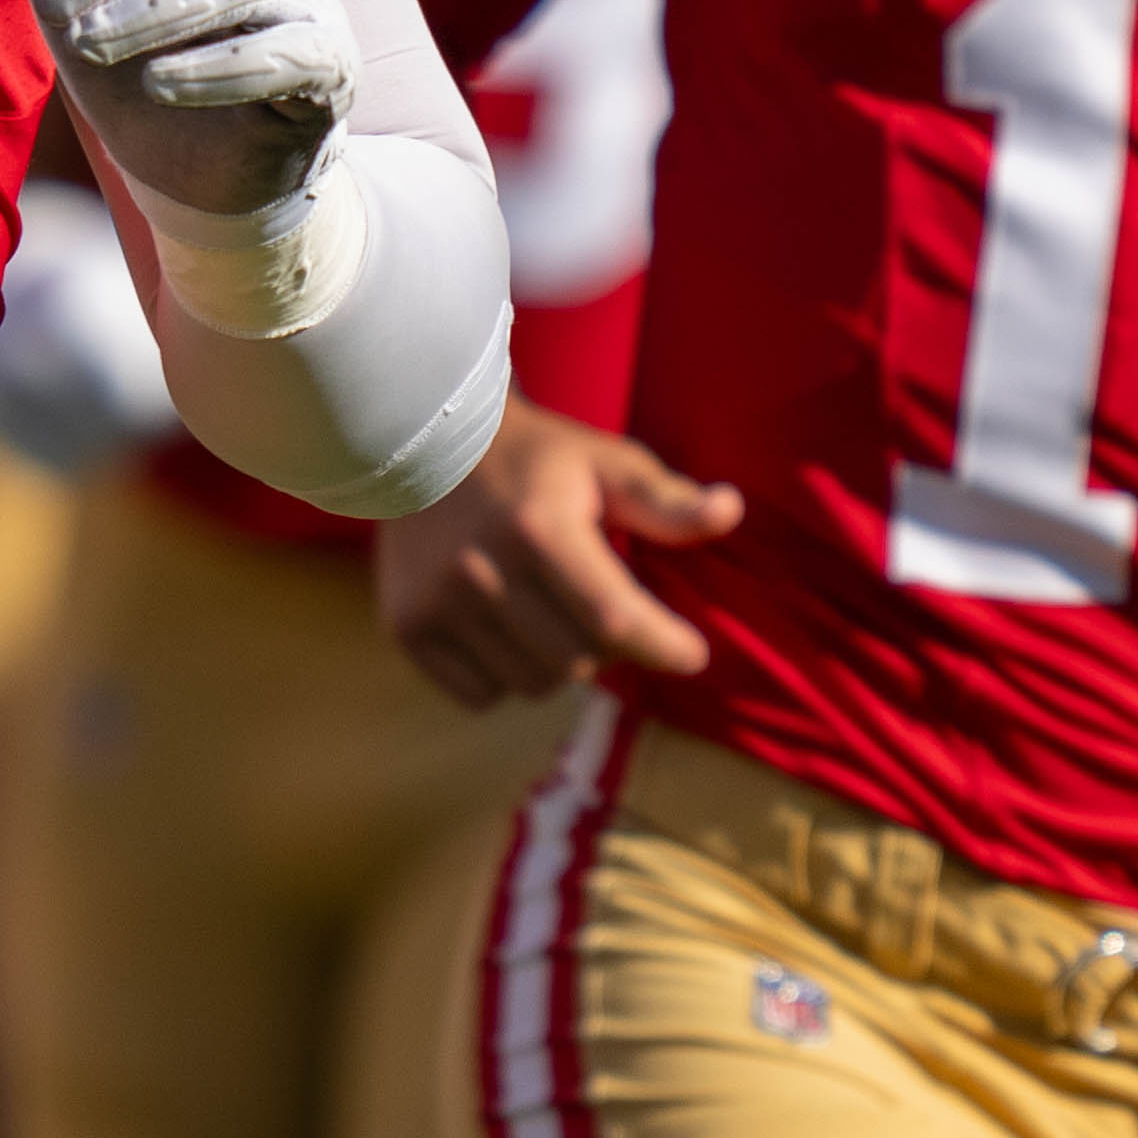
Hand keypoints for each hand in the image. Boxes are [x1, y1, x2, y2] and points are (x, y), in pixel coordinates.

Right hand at [375, 394, 742, 705]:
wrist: (419, 442)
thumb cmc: (532, 458)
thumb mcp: (601, 462)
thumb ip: (664, 499)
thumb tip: (731, 511)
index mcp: (539, 526)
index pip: (616, 618)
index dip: (664, 645)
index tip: (692, 653)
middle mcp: (483, 568)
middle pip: (579, 661)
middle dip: (608, 645)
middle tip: (605, 611)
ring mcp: (438, 602)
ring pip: (533, 684)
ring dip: (556, 662)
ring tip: (550, 613)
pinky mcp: (406, 627)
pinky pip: (481, 695)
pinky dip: (504, 676)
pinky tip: (504, 629)